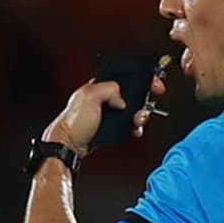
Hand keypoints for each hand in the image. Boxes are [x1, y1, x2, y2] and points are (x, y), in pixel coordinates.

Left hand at [42, 75, 165, 156]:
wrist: (69, 145)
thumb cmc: (72, 122)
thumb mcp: (89, 96)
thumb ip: (109, 89)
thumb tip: (123, 98)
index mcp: (100, 86)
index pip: (126, 77)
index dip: (143, 79)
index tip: (154, 84)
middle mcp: (105, 98)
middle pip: (134, 95)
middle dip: (144, 101)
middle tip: (144, 108)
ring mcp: (109, 113)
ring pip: (133, 111)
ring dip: (140, 116)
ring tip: (136, 121)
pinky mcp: (111, 127)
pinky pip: (129, 125)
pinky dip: (135, 127)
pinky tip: (133, 129)